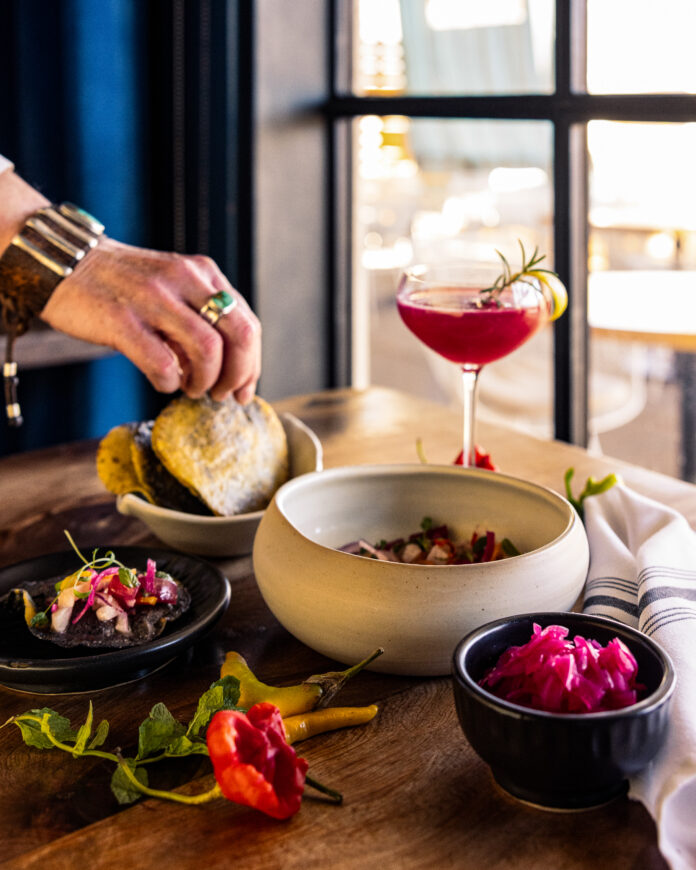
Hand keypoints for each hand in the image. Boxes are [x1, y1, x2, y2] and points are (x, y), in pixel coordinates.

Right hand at [40, 237, 260, 404]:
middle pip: (239, 335)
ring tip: (191, 389)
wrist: (62, 262)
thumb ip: (201, 318)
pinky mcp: (122, 320)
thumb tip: (230, 371)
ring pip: (208, 349)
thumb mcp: (172, 288)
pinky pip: (163, 362)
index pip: (247, 324)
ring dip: (206, 381)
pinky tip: (163, 381)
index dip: (251, 365)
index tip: (244, 390)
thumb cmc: (121, 285)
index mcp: (202, 274)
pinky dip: (170, 382)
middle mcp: (184, 280)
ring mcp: (153, 298)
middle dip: (238, 375)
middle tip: (222, 394)